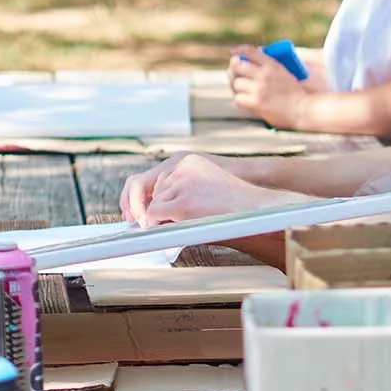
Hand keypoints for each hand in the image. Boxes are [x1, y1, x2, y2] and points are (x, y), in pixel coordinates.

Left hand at [127, 153, 295, 226]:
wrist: (259, 206)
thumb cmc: (236, 201)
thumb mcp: (205, 185)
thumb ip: (180, 191)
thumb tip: (154, 213)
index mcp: (185, 161)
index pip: (148, 177)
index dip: (135, 196)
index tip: (131, 213)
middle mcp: (180, 167)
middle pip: (145, 190)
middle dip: (140, 209)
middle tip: (136, 223)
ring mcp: (181, 183)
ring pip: (151, 205)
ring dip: (158, 218)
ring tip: (175, 225)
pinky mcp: (183, 202)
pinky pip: (155, 216)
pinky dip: (157, 225)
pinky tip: (170, 228)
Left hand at [229, 46, 307, 127]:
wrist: (303, 110)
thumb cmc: (295, 93)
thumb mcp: (285, 73)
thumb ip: (271, 66)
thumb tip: (255, 60)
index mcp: (272, 65)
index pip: (249, 51)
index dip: (239, 51)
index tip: (234, 53)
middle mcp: (263, 75)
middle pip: (237, 66)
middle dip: (234, 70)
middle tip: (235, 75)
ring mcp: (259, 89)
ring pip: (236, 83)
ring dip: (238, 88)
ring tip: (243, 91)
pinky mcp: (255, 103)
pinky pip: (238, 99)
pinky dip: (241, 100)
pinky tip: (246, 102)